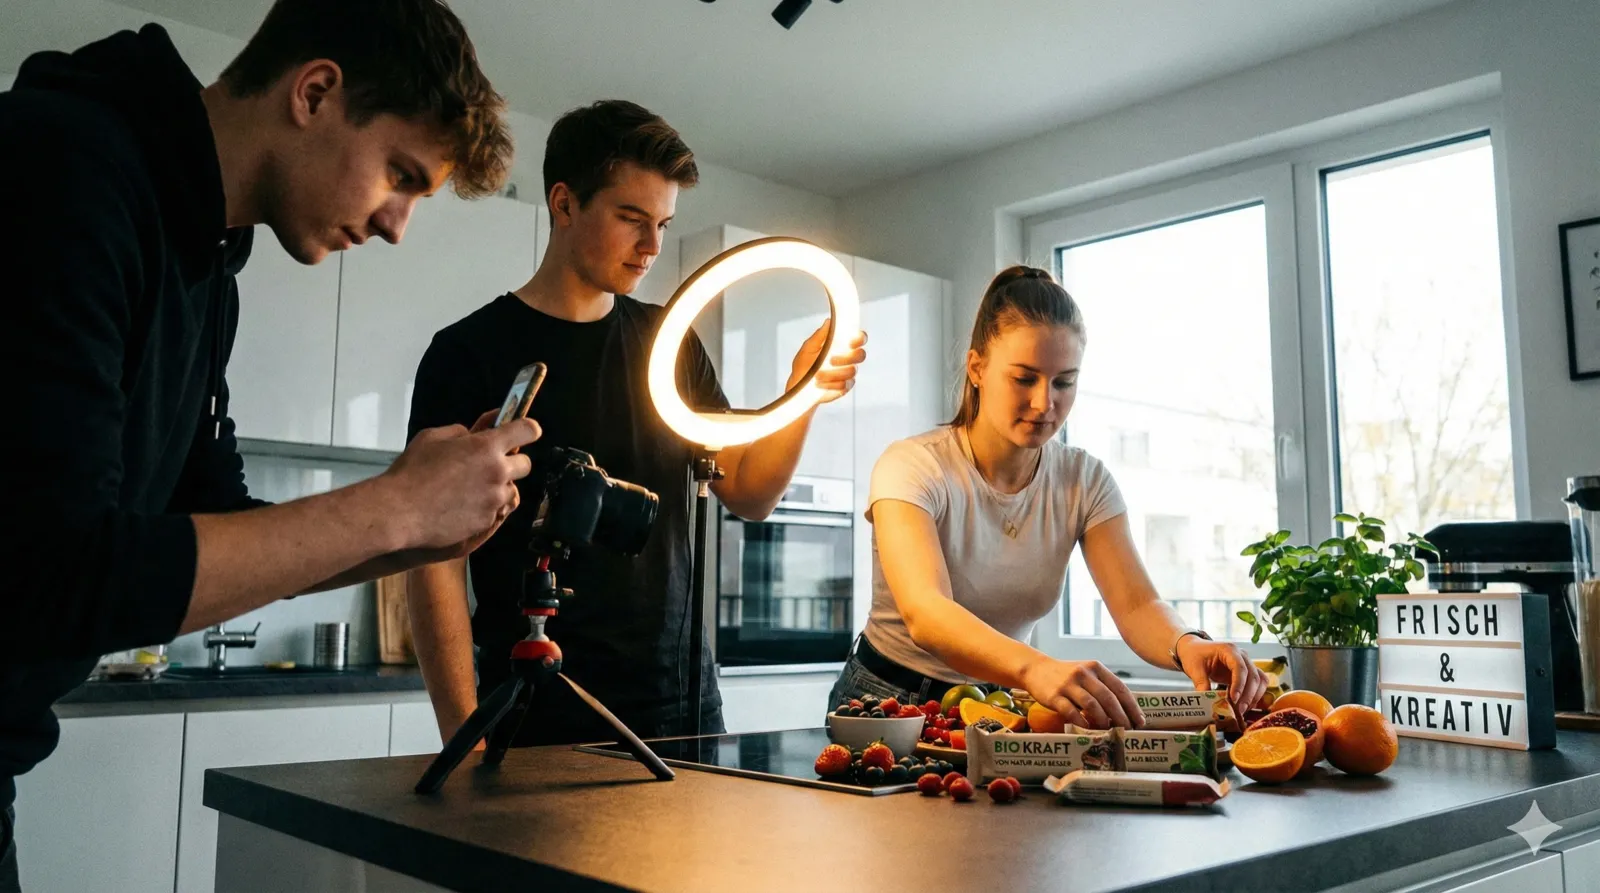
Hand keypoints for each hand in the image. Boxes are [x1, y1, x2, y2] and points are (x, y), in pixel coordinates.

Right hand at [383, 416, 539, 553]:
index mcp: (487, 446)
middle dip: (512, 462)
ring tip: (471, 489)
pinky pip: (495, 510)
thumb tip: (475, 432)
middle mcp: (497, 472)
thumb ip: (461, 432)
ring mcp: (494, 499)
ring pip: (511, 490)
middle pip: (526, 464)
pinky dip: (484, 507)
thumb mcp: (432, 438)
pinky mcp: (487, 521)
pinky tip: (462, 506)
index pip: (527, 430)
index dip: (528, 429)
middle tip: (491, 464)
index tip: (526, 431)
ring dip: (498, 487)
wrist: (400, 512)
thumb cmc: (412, 471)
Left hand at [786, 322, 866, 405]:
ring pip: (851, 371)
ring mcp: (848, 374)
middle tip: (831, 360)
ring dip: (833, 373)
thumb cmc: (803, 365)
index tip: (850, 342)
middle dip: (848, 358)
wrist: (798, 385)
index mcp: (842, 346)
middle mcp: (848, 359)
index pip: (859, 339)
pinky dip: (831, 384)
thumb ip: (820, 336)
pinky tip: (819, 384)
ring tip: (817, 375)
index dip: (860, 338)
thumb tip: (829, 321)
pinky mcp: (844, 387)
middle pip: (861, 355)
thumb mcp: (809, 348)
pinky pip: (844, 385)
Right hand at [1021, 657, 1145, 729]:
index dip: (1132, 706)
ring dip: (1103, 720)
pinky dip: (1082, 722)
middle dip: (1121, 716)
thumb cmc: (1065, 675)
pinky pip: (1071, 712)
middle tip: (1128, 730)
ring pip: (1092, 705)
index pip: (1119, 688)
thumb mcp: (1086, 673)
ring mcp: (1068, 684)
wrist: (1035, 669)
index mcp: (1095, 668)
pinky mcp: (1054, 696)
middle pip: (1108, 697)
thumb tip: (1124, 711)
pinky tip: (1087, 728)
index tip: (1140, 721)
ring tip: (1109, 730)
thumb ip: (1102, 686)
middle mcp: (1083, 673)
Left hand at [1174, 636, 1269, 725]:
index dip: (1239, 684)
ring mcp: (1247, 663)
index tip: (1233, 699)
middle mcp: (1242, 655)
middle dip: (1248, 695)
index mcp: (1228, 650)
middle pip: (1253, 675)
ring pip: (1260, 680)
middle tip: (1238, 710)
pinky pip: (1258, 683)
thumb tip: (1207, 702)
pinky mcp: (1247, 672)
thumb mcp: (1194, 668)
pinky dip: (1255, 695)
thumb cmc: (1194, 655)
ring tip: (1242, 710)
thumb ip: (1201, 683)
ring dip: (1254, 696)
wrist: (1195, 649)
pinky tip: (1246, 705)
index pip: (1240, 667)